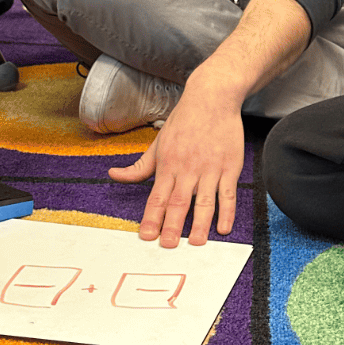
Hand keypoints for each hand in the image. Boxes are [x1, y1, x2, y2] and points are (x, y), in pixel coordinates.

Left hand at [108, 78, 244, 245]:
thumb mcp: (158, 143)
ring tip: (195, 243)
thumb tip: (113, 175)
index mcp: (168, 164)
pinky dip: (226, 212)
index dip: (151, 217)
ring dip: (200, 224)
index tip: (146, 235)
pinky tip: (223, 228)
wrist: (212, 99)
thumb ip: (139, 166)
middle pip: (179, 202)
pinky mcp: (229, 168)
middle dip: (173, 226)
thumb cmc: (184, 121)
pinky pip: (228, 194)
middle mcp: (188, 169)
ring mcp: (210, 169)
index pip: (157, 197)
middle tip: (168, 245)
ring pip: (204, 201)